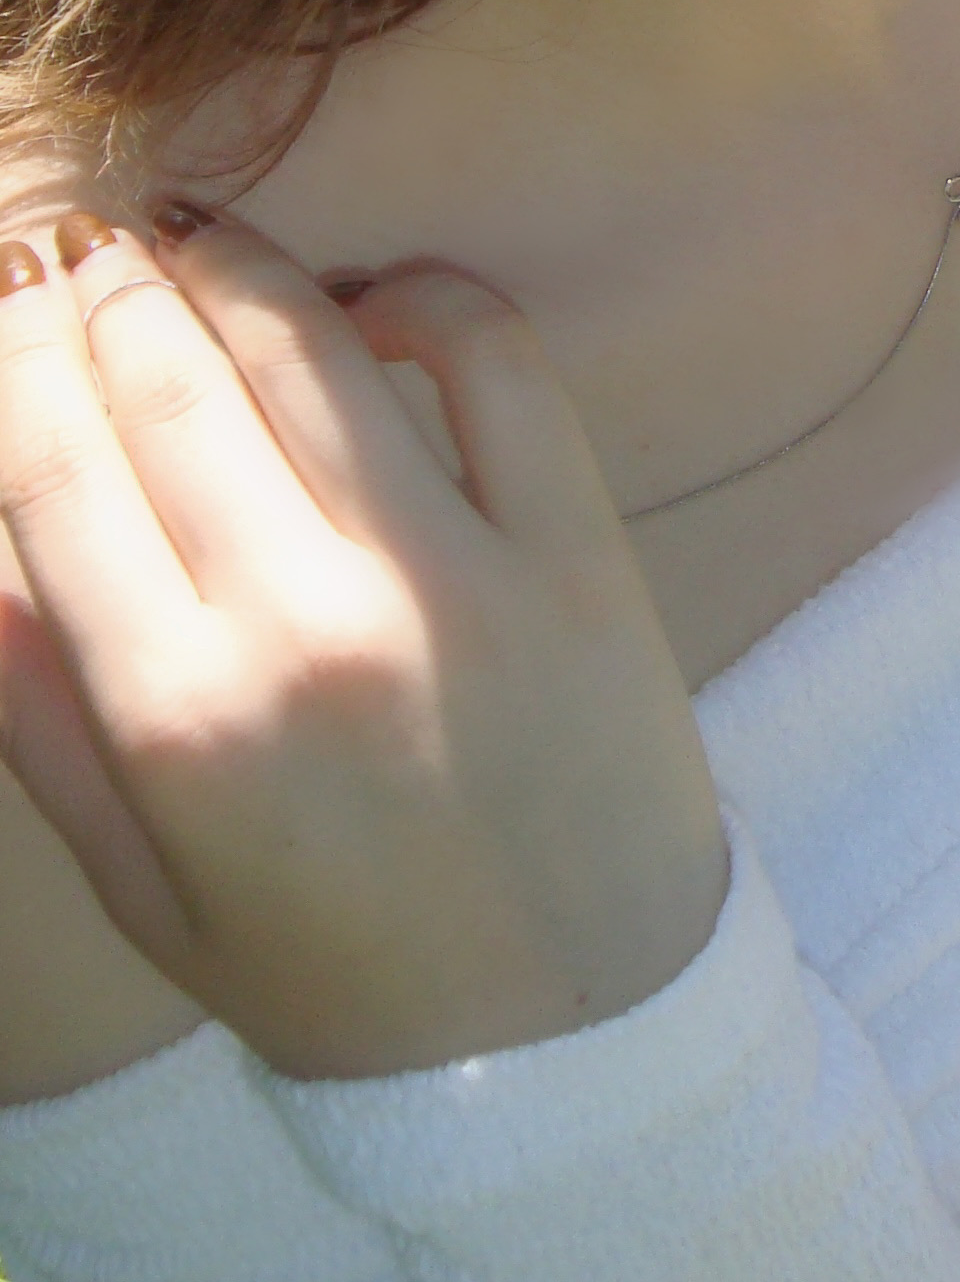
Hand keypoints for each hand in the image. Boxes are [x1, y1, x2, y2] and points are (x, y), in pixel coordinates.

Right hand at [0, 207, 727, 1080]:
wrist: (569, 1042)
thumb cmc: (340, 972)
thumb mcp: (145, 888)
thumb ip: (41, 712)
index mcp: (184, 718)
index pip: (55, 469)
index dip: (16, 352)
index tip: (5, 288)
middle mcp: (312, 627)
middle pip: (169, 384)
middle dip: (104, 287)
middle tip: (79, 239)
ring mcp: (458, 576)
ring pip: (312, 349)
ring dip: (234, 266)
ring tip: (189, 239)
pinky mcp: (580, 550)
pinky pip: (493, 361)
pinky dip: (421, 296)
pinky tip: (368, 302)